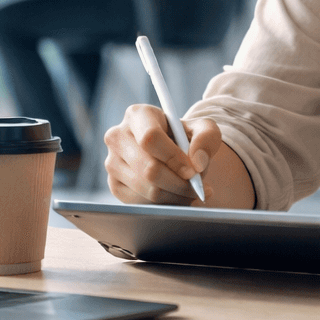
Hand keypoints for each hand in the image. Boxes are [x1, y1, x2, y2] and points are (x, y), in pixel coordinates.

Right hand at [103, 103, 222, 205]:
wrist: (172, 152)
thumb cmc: (186, 137)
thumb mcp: (203, 129)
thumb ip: (207, 139)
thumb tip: (196, 164)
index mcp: (137, 115)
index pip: (150, 138)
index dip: (173, 158)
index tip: (193, 171)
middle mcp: (118, 136)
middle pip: (148, 168)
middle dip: (178, 183)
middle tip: (197, 188)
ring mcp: (112, 162)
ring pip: (146, 189)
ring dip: (175, 196)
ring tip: (191, 192)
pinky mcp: (114, 185)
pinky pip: (140, 203)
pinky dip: (164, 204)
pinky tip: (176, 196)